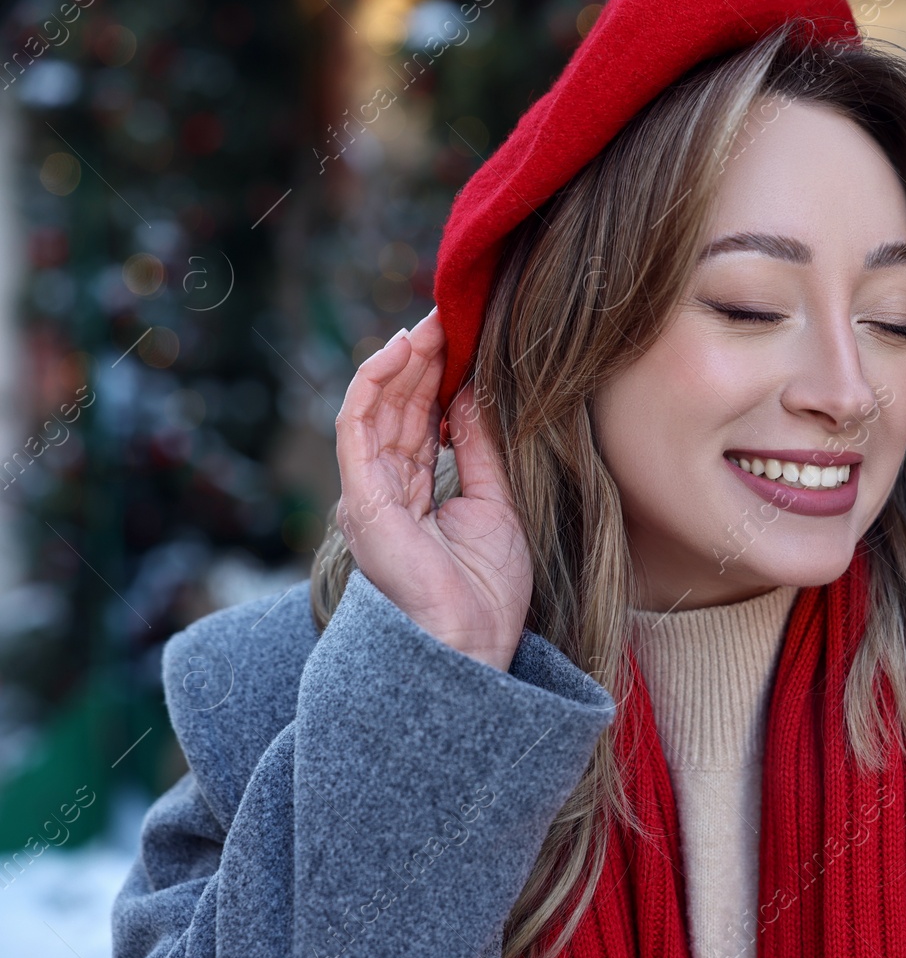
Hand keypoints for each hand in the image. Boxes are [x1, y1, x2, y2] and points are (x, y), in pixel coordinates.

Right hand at [332, 308, 532, 671]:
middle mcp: (384, 488)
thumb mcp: (496, 501)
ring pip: (377, 406)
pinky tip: (399, 350)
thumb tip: (479, 390)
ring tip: (433, 322)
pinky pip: (357, 427)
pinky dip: (374, 383)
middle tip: (452, 314)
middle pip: (399, 406)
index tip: (466, 337)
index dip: (440, 374)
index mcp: (414, 492)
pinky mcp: (361, 498)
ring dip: (402, 359)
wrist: (471, 644)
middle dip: (424, 357)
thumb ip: (481, 447)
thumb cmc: (485, 589)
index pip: (421, 417)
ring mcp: (368, 492)